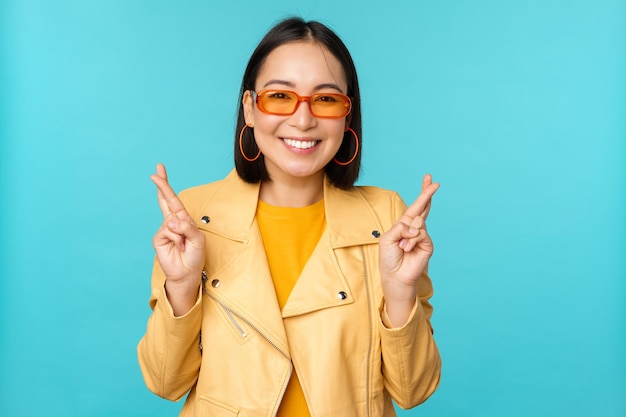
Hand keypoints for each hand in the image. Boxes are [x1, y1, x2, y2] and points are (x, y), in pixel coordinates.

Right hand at [151, 164, 205, 308]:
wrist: (186, 273)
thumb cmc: (195, 256)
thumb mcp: (198, 239)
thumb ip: (187, 227)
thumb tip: (171, 220)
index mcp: (183, 219)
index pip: (173, 199)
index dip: (166, 186)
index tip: (159, 170)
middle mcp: (173, 222)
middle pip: (165, 200)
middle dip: (161, 185)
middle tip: (155, 171)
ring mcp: (165, 229)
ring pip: (172, 221)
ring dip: (181, 232)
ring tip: (184, 244)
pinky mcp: (158, 238)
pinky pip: (168, 230)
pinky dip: (176, 237)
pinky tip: (178, 246)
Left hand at [378, 174, 438, 324]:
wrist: (394, 276)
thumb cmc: (388, 258)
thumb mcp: (387, 238)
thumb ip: (401, 227)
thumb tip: (417, 226)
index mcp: (404, 225)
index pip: (415, 207)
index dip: (423, 193)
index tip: (429, 179)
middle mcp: (415, 229)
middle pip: (424, 207)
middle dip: (427, 194)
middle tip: (434, 182)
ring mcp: (422, 237)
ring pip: (418, 223)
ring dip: (407, 234)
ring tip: (402, 246)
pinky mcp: (428, 245)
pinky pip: (421, 234)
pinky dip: (412, 240)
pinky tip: (407, 249)